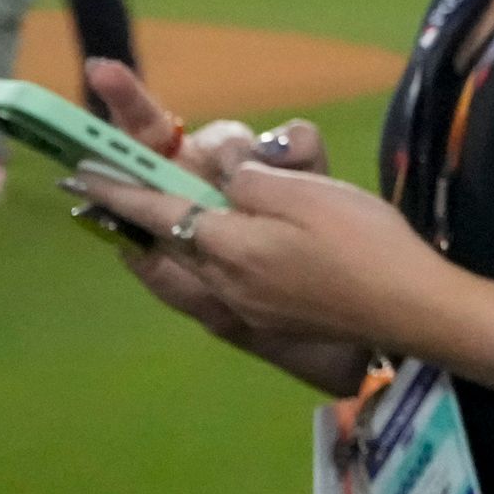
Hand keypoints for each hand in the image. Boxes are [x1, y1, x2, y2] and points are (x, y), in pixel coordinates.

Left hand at [78, 62, 367, 389]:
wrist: (411, 308)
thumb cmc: (363, 243)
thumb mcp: (308, 193)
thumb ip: (252, 180)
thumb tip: (224, 178)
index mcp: (228, 245)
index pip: (159, 209)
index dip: (120, 189)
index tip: (82, 173)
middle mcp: (224, 281)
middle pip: (169, 243)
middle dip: (143, 218)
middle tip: (123, 194)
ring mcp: (247, 307)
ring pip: (193, 267)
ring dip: (175, 243)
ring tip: (171, 223)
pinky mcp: (272, 320)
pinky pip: (220, 287)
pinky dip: (208, 264)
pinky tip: (228, 254)